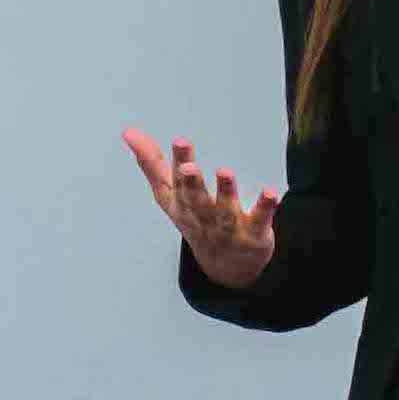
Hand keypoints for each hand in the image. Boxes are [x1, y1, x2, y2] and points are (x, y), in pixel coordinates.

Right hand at [125, 128, 283, 286]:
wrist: (226, 268)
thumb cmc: (195, 220)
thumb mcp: (170, 195)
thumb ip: (151, 163)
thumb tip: (127, 131)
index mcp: (182, 204)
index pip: (176, 184)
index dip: (177, 163)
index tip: (179, 140)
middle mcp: (203, 216)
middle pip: (196, 199)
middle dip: (192, 181)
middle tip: (189, 165)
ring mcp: (228, 227)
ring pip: (225, 210)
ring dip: (225, 192)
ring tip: (224, 172)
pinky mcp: (254, 234)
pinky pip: (260, 219)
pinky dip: (264, 207)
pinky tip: (270, 192)